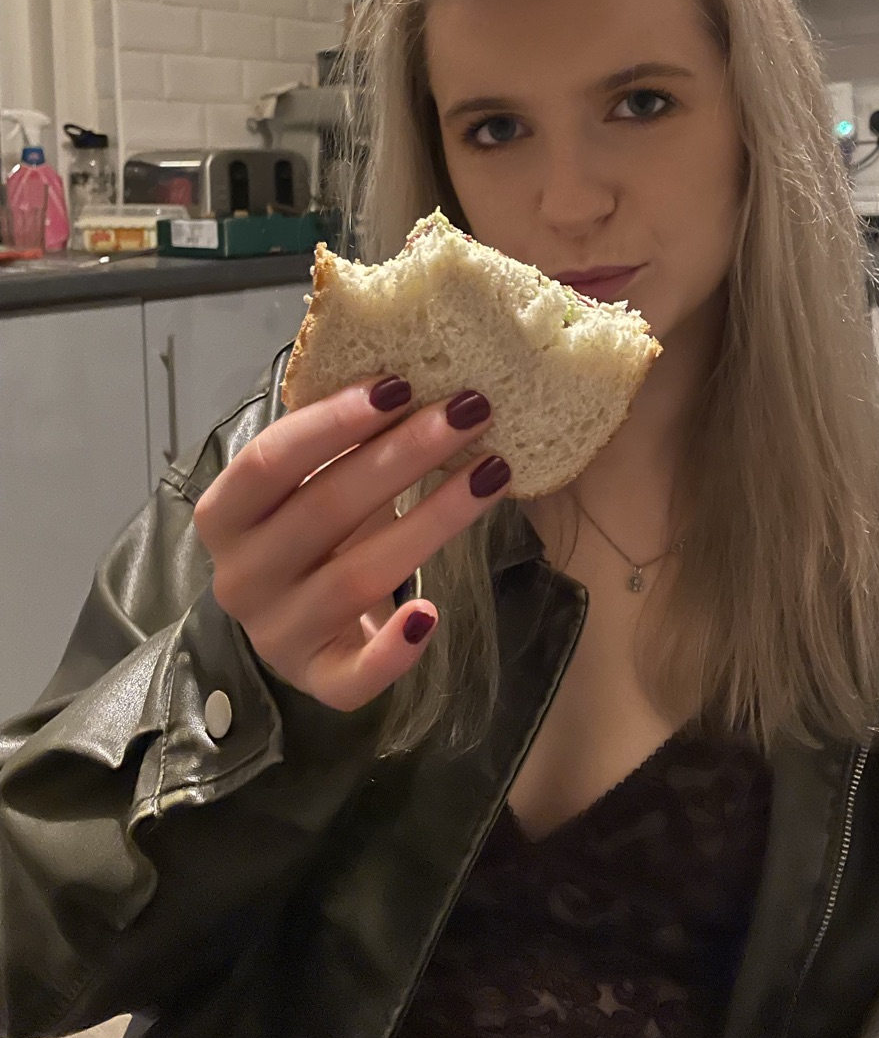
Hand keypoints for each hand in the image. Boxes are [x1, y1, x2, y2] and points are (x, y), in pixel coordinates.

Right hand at [192, 377, 509, 711]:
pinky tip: (431, 613)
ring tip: (494, 472)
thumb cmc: (312, 530)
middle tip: (471, 409)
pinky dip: (393, 649)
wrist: (299, 625)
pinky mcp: (320, 681)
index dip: (334, 419)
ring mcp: (278, 633)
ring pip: (358, 576)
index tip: (402, 380)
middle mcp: (241, 576)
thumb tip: (409, 356)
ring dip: (433, 520)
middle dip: (405, 452)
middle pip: (326, 507)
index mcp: (225, 514)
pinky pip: (354, 676)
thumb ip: (336, 434)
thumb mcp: (307, 479)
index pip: (270, 460)